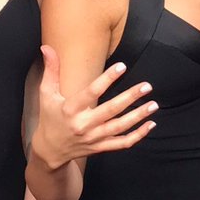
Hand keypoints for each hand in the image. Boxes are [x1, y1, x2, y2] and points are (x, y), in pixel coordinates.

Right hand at [30, 44, 158, 169]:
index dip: (107, 79)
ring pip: (119, 128)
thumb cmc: (50, 117)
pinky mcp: (100, 147)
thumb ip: (51, 71)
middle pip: (110, 111)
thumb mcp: (46, 94)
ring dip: (138, 117)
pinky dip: (138, 136)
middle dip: (130, 98)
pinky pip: (122, 143)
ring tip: (153, 104)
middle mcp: (83, 125)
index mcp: (70, 109)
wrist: (50, 151)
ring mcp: (93, 138)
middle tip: (146, 86)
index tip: (122, 67)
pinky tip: (150, 124)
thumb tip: (47, 47)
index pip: (91, 92)